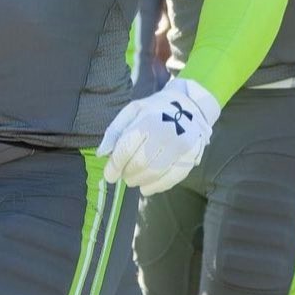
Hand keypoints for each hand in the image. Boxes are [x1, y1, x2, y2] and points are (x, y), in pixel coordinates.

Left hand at [97, 78, 219, 194]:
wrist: (190, 107)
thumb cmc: (156, 110)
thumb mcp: (132, 111)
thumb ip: (115, 131)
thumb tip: (102, 153)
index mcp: (148, 120)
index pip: (126, 149)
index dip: (114, 166)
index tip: (109, 175)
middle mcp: (167, 133)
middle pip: (140, 164)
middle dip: (127, 174)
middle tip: (123, 175)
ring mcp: (182, 146)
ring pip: (155, 174)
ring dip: (140, 181)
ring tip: (133, 179)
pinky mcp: (192, 157)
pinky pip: (172, 179)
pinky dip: (156, 187)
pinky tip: (147, 187)